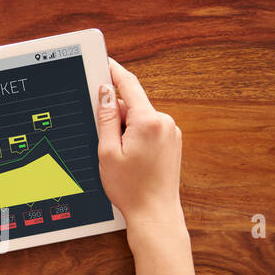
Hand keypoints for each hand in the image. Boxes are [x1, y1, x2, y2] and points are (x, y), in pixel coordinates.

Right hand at [95, 58, 185, 234]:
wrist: (155, 214)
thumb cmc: (130, 188)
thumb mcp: (107, 150)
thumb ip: (106, 117)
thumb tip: (105, 92)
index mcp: (149, 121)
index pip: (129, 84)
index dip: (113, 70)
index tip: (103, 60)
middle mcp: (165, 123)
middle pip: (132, 103)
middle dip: (114, 113)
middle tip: (102, 137)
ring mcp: (171, 133)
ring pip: (138, 117)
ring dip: (123, 127)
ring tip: (117, 154)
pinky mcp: (172, 142)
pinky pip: (148, 128)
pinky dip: (134, 134)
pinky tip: (128, 156)